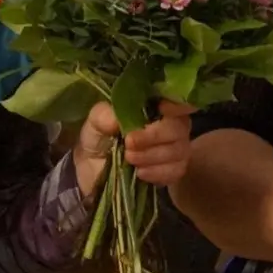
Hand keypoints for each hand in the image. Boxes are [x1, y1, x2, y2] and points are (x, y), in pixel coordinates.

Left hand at [74, 100, 194, 196]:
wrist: (95, 173)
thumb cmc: (99, 140)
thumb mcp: (93, 124)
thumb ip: (102, 116)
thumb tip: (117, 120)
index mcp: (155, 105)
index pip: (178, 99)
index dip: (176, 104)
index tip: (162, 109)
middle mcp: (172, 123)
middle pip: (179, 127)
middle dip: (154, 136)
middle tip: (128, 143)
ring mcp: (177, 148)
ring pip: (179, 151)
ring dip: (152, 156)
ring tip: (128, 159)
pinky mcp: (174, 170)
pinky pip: (176, 171)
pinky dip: (158, 173)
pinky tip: (140, 173)